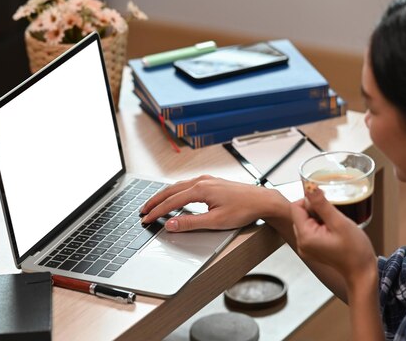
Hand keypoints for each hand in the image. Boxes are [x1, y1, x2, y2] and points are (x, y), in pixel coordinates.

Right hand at [141, 175, 284, 231]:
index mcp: (200, 189)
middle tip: (143, 211)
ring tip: (154, 205)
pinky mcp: (212, 182)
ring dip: (164, 196)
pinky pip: (187, 185)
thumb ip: (191, 223)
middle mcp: (201, 181)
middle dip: (155, 201)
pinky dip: (175, 192)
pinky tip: (174, 197)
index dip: (157, 212)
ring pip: (178, 186)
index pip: (171, 202)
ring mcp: (207, 180)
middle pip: (171, 191)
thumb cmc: (243, 210)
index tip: (146, 219)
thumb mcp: (215, 221)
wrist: (262, 201)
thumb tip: (171, 224)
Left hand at [291, 187, 375, 285]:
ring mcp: (305, 247)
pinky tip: (332, 232)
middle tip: (332, 218)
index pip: (295, 207)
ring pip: (305, 221)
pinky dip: (320, 226)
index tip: (326, 206)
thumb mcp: (339, 222)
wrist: (361, 271)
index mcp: (305, 236)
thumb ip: (321, 204)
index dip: (310, 202)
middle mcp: (301, 243)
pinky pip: (310, 230)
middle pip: (299, 214)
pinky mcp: (311, 249)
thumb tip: (309, 187)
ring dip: (318, 218)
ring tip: (334, 226)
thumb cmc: (354, 250)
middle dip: (315, 210)